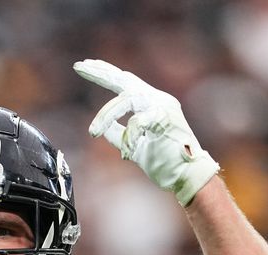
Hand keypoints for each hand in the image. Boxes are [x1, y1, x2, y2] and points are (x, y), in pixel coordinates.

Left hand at [74, 59, 219, 205]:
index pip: (124, 82)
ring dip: (106, 114)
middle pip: (124, 79)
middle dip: (101, 73)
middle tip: (79, 66)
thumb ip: (119, 133)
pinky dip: (128, 138)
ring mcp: (163, 106)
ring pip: (128, 97)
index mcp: (150, 103)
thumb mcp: (135, 146)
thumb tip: (103, 127)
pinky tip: (126, 153)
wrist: (187, 177)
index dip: (105, 73)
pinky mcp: (167, 118)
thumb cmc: (165, 162)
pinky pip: (138, 122)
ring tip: (93, 132)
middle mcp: (157, 99)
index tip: (84, 65)